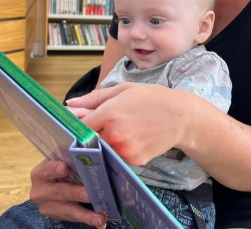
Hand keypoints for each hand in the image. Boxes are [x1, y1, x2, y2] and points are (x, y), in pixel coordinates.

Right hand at [29, 159, 106, 228]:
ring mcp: (47, 205)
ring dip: (86, 214)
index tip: (65, 168)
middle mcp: (40, 189)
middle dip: (76, 193)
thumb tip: (95, 143)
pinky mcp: (56, 216)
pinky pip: (73, 218)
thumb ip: (74, 154)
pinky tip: (100, 223)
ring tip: (100, 216)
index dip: (55, 169)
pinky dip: (88, 219)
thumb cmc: (65, 163)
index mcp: (42, 170)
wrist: (54, 180)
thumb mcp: (65, 157)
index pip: (47, 169)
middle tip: (90, 194)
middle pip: (59, 191)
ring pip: (67, 209)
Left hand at [66, 83, 187, 164]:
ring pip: (104, 149)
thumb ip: (94, 99)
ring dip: (106, 142)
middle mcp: (115, 134)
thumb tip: (69, 105)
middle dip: (92, 133)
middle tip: (105, 124)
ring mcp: (125, 150)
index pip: (80, 126)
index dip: (76, 125)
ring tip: (123, 128)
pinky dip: (120, 149)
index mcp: (110, 113)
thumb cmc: (152, 98)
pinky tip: (133, 137)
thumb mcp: (123, 90)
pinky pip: (118, 156)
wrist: (181, 116)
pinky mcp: (134, 161)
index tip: (76, 124)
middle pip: (90, 139)